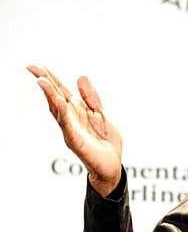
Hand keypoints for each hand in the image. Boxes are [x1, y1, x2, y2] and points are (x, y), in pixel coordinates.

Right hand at [28, 65, 122, 196]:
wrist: (112, 166)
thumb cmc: (105, 142)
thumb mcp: (101, 114)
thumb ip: (91, 98)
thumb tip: (80, 76)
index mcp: (77, 112)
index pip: (61, 92)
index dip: (52, 78)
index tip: (39, 65)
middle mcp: (71, 119)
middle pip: (55, 98)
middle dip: (45, 83)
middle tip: (32, 68)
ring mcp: (71, 130)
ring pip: (57, 110)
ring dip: (50, 95)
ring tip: (42, 81)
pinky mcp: (76, 141)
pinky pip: (68, 125)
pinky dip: (63, 113)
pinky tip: (59, 101)